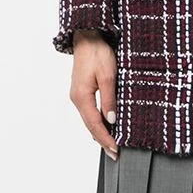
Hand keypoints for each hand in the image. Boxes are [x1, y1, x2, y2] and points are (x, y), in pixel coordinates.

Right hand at [69, 30, 119, 158]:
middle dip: (103, 140)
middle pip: (90, 126)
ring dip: (100, 133)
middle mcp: (77, 99)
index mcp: (82, 97)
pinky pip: (89, 113)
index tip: (116, 150)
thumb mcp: (108, 76)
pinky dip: (97, 123)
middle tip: (116, 154)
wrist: (87, 38)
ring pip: (89, 120)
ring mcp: (78, 96)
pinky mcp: (81, 92)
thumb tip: (111, 120)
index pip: (95, 124)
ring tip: (112, 145)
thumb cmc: (98, 53)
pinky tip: (105, 127)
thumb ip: (109, 99)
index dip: (106, 139)